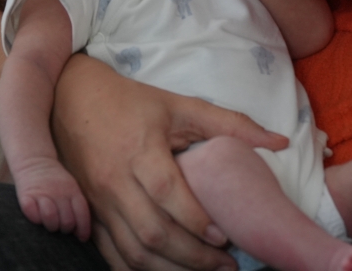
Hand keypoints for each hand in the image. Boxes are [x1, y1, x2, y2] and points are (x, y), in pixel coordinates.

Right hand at [13, 155, 91, 240]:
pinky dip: (35, 218)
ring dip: (51, 225)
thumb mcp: (71, 186)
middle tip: (61, 227)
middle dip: (65, 229)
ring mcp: (42, 193)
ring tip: (49, 224)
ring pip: (51, 218)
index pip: (82, 214)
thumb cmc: (55, 180)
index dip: (83, 229)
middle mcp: (58, 192)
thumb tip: (81, 232)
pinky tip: (36, 216)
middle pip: (67, 221)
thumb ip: (77, 205)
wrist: (35, 160)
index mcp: (72, 191)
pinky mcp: (26, 195)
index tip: (81, 238)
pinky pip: (32, 213)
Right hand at [52, 54, 287, 270]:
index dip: (196, 221)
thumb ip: (229, 124)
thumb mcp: (179, 105)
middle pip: (152, 232)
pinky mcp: (88, 214)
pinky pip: (111, 255)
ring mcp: (97, 201)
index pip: (168, 194)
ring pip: (132, 252)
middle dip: (192, 258)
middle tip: (226, 267)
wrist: (72, 98)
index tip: (225, 238)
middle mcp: (115, 180)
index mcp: (140, 150)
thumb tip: (279, 142)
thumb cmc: (133, 103)